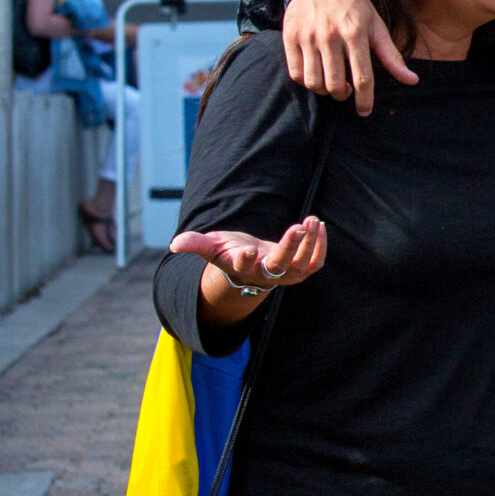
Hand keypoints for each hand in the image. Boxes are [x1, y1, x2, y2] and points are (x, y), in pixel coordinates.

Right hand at [170, 217, 329, 312]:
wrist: (250, 265)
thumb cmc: (228, 252)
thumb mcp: (211, 246)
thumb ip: (195, 244)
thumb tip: (175, 244)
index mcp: (242, 267)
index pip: (244, 266)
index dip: (246, 259)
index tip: (249, 249)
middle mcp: (265, 274)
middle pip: (279, 266)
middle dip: (289, 247)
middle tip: (298, 227)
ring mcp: (285, 274)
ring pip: (302, 265)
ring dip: (309, 244)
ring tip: (311, 221)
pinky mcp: (300, 270)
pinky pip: (315, 263)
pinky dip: (320, 246)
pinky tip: (318, 225)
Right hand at [284, 0, 412, 112]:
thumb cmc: (354, 5)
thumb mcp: (376, 25)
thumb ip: (392, 56)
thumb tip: (412, 80)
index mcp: (355, 33)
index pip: (362, 77)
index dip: (365, 100)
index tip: (364, 111)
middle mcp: (330, 36)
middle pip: (335, 85)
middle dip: (343, 95)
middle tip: (346, 90)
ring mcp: (308, 37)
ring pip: (314, 83)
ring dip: (324, 90)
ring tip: (331, 82)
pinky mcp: (290, 37)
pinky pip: (296, 73)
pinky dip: (306, 81)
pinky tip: (316, 74)